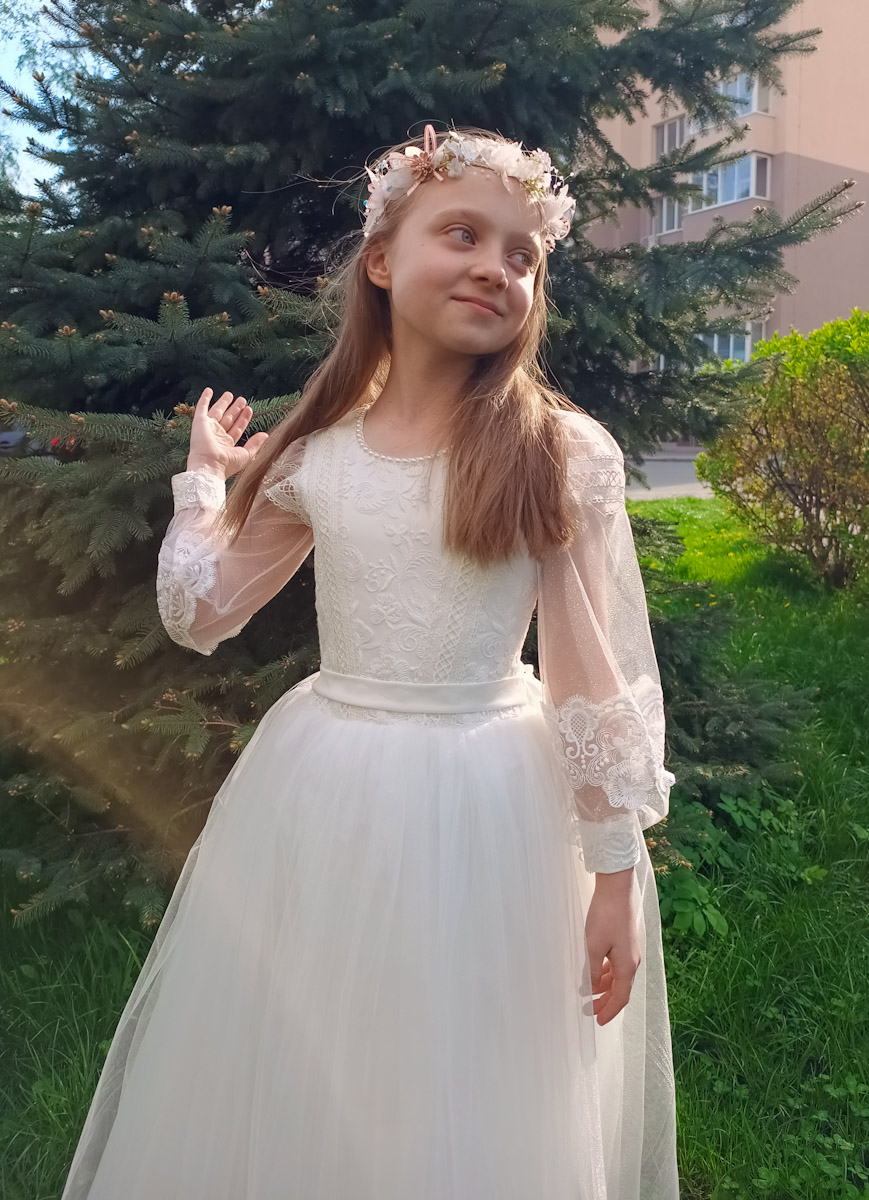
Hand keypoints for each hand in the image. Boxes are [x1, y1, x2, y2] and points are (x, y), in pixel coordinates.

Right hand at [186, 387, 269, 478]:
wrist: (209, 464)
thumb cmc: (227, 464)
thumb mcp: (246, 454)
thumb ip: (255, 444)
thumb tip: (265, 435)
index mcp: (227, 444)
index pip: (237, 428)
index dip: (243, 419)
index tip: (249, 409)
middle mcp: (217, 435)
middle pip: (228, 418)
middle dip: (235, 409)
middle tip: (242, 399)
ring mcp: (208, 428)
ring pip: (217, 412)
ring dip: (224, 403)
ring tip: (230, 394)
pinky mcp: (199, 422)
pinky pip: (202, 407)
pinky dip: (204, 399)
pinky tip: (209, 391)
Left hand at [584, 881, 640, 1026]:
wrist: (616, 889)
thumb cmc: (605, 917)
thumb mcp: (593, 947)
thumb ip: (590, 971)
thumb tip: (588, 990)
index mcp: (627, 966)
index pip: (620, 998)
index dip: (609, 1011)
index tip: (597, 1020)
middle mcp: (632, 961)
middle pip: (620, 989)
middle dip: (606, 1001)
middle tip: (590, 1010)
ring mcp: (629, 950)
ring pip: (617, 977)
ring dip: (604, 987)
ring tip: (588, 993)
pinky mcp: (623, 940)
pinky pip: (615, 964)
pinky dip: (604, 973)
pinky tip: (593, 971)